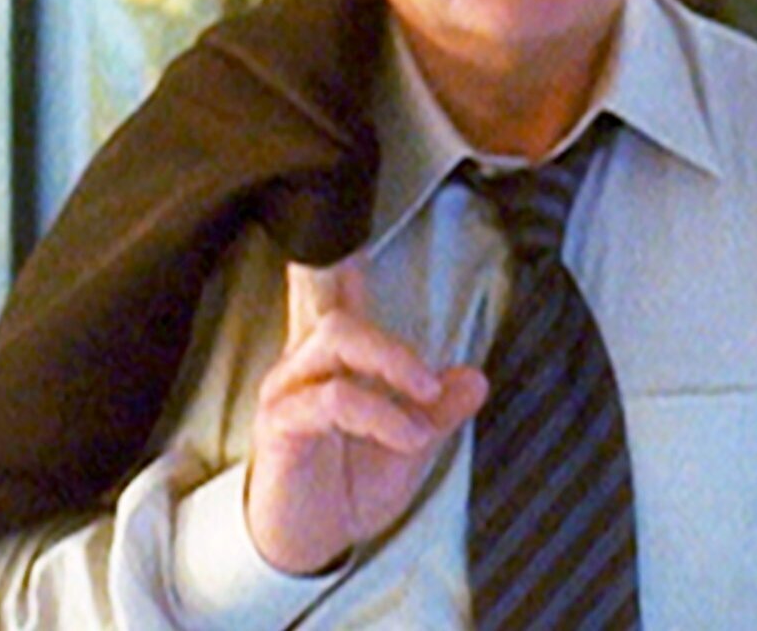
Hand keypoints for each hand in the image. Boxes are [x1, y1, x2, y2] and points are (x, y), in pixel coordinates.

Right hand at [246, 258, 488, 574]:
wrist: (311, 544)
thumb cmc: (351, 483)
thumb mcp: (412, 444)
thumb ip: (440, 409)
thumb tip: (475, 377)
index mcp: (338, 354)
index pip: (336, 283)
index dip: (344, 246)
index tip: (358, 212)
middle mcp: (306, 361)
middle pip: (335, 301)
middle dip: (393, 336)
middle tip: (432, 381)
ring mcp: (289, 389)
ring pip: (338, 339)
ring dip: (394, 366)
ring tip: (426, 404)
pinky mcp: (281, 424)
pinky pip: (334, 399)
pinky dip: (381, 414)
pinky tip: (408, 438)